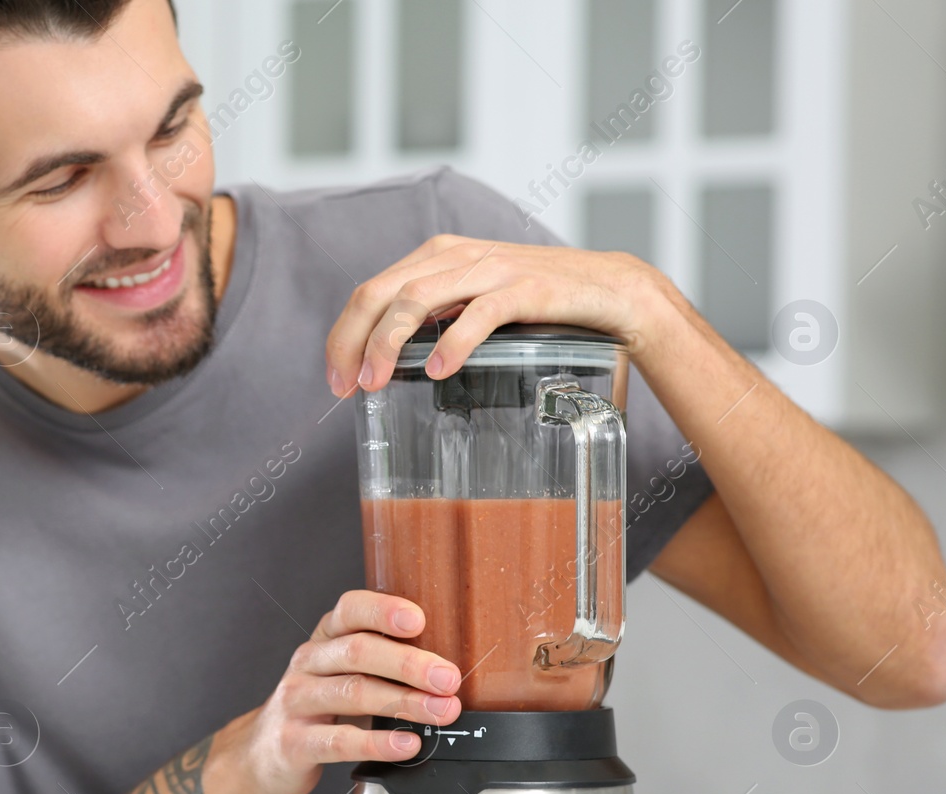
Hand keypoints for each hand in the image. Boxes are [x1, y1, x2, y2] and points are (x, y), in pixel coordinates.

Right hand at [202, 590, 463, 793]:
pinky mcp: (294, 742)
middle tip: (448, 678)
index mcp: (325, 639)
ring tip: (441, 712)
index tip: (419, 619)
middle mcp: (308, 663)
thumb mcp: (342, 674)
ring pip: (352, 693)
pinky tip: (408, 744)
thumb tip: (447, 666)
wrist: (261, 755)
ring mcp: (297, 702)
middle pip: (357, 651)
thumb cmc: (317, 708)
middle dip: (408, 663)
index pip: (350, 610)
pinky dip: (378, 742)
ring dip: (404, 702)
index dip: (383, 611)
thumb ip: (382, 663)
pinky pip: (339, 741)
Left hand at [324, 235, 670, 395]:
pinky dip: (453, 343)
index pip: (370, 291)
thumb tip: (383, 359)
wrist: (609, 289)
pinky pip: (480, 314)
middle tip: (345, 386)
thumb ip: (433, 315)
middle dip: (353, 341)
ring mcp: (491, 268)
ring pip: (418, 298)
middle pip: (381, 293)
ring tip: (376, 381)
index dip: (344, 335)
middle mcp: (456, 255)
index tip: (335, 380)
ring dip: (388, 342)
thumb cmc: (536, 302)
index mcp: (436, 256)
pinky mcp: (527, 288)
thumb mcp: (472, 299)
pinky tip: (436, 371)